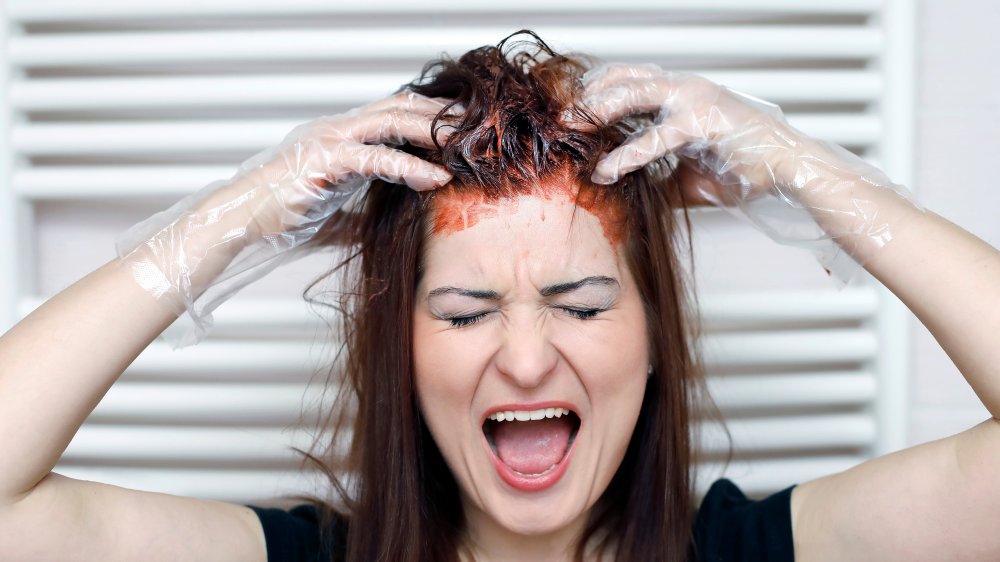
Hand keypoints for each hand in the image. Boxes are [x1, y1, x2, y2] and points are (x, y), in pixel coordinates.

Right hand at [204, 90, 453, 237]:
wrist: (239, 220)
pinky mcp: (323, 161)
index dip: (430, 118)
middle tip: (479, 128)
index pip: (394, 114)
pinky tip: (434, 179)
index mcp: (342, 136)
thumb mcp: (334, 216)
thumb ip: (361, 216)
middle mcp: (337, 129)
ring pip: (391, 121)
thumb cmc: (281, 216)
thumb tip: (384, 229)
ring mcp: (329, 139)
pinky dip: (408, 166)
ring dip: (432, 132)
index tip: (465, 131)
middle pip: (400, 107)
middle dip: (441, 115)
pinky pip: (374, 157)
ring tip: (466, 146)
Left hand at [575, 63, 916, 279]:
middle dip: (588, 95)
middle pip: (624, 77)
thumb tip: (629, 201)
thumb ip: (658, 180)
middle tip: (561, 117)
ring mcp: (695, 100)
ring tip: (574, 130)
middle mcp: (684, 88)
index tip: (569, 111)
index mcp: (680, 93)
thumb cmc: (743, 167)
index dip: (596, 92)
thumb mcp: (689, 177)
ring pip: (635, 92)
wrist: (788, 168)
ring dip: (600, 110)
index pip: (628, 78)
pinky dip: (628, 153)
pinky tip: (608, 169)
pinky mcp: (704, 123)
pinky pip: (657, 137)